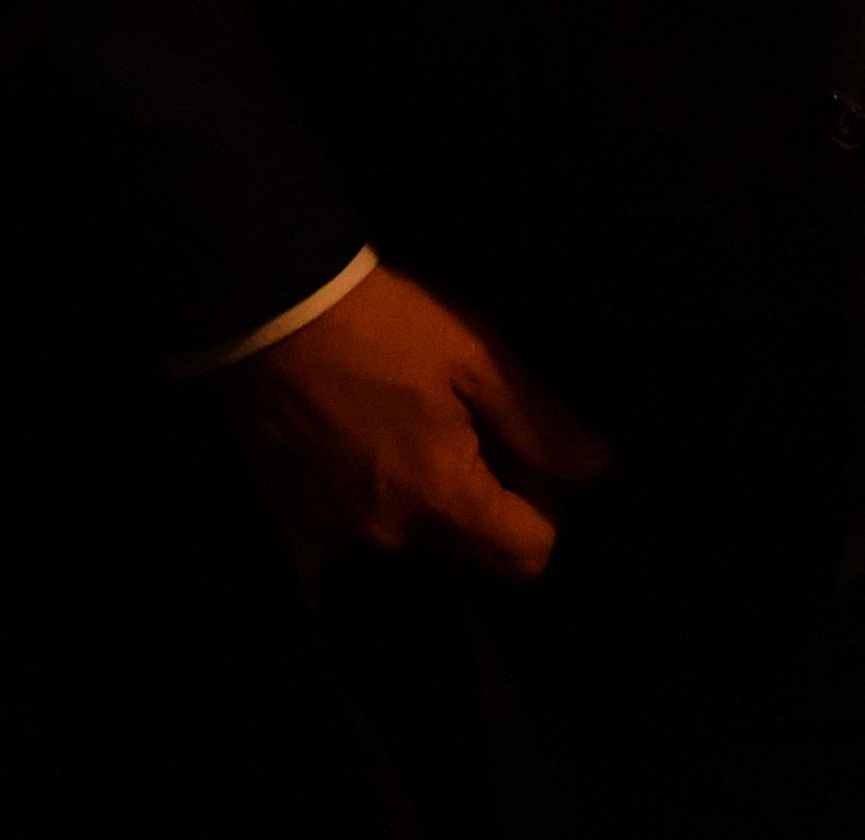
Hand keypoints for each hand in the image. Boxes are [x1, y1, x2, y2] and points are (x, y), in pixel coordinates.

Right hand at [219, 265, 608, 578]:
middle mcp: (391, 536)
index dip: (545, 507)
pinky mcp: (293, 516)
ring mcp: (335, 532)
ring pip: (414, 536)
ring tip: (412, 422)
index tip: (525, 454)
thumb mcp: (475, 356)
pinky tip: (362, 434)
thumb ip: (539, 423)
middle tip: (472, 424)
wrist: (268, 309)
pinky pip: (358, 523)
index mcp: (443, 499)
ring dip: (429, 496)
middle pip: (470, 548)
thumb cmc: (382, 324)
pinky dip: (375, 491)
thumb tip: (596, 469)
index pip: (528, 554)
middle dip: (488, 500)